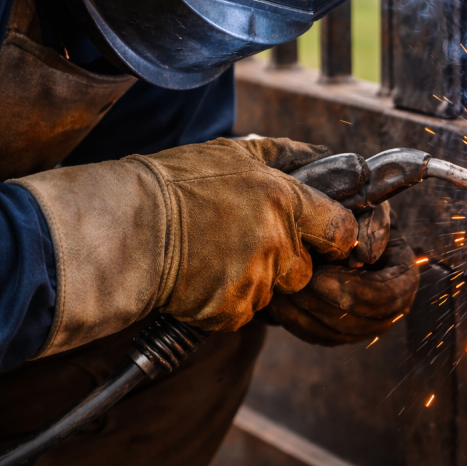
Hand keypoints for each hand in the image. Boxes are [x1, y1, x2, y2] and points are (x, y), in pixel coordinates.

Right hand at [10, 137, 358, 355]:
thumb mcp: (233, 154)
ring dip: (253, 281)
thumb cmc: (174, 185)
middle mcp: (275, 241)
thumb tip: (324, 156)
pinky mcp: (230, 310)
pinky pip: (243, 311)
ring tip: (213, 257)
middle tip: (245, 245)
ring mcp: (254, 279)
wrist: (123, 227)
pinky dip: (226, 301)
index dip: (335, 239)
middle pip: (306, 269)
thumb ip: (285, 156)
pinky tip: (200, 278)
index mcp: (283, 200)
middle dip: (286, 263)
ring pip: (273, 292)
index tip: (323, 240)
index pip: (342, 232)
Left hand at [266, 216, 419, 345]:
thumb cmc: (343, 204)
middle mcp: (390, 302)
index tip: (318, 278)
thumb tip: (367, 258)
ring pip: (339, 334)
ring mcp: (365, 319)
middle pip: (364, 323)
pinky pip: (319, 336)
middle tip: (293, 288)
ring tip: (280, 292)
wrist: (316, 218)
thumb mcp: (361, 204)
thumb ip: (370, 223)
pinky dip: (296, 322)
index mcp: (403, 272)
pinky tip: (275, 302)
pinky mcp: (338, 327)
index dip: (355, 293)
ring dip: (307, 316)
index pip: (389, 296)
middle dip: (325, 307)